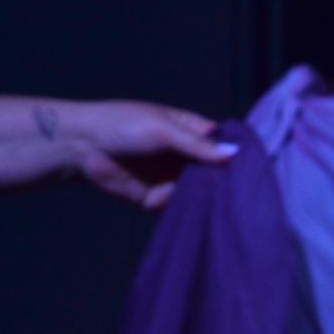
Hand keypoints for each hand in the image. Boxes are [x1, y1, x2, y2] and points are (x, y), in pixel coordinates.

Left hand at [69, 100, 237, 208]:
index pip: (222, 143)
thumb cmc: (121, 125)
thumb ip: (197, 145)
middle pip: (214, 171)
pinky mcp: (157, 197)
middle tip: (237, 190)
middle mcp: (185, 156)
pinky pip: (178, 205)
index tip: (252, 167)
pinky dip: (183, 208)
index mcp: (190, 131)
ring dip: (205, 196)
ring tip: (215, 200)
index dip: (235, 154)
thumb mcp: (163, 130)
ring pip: (199, 191)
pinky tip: (189, 208)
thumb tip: (232, 155)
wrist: (81, 146)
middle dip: (223, 180)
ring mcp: (172, 177)